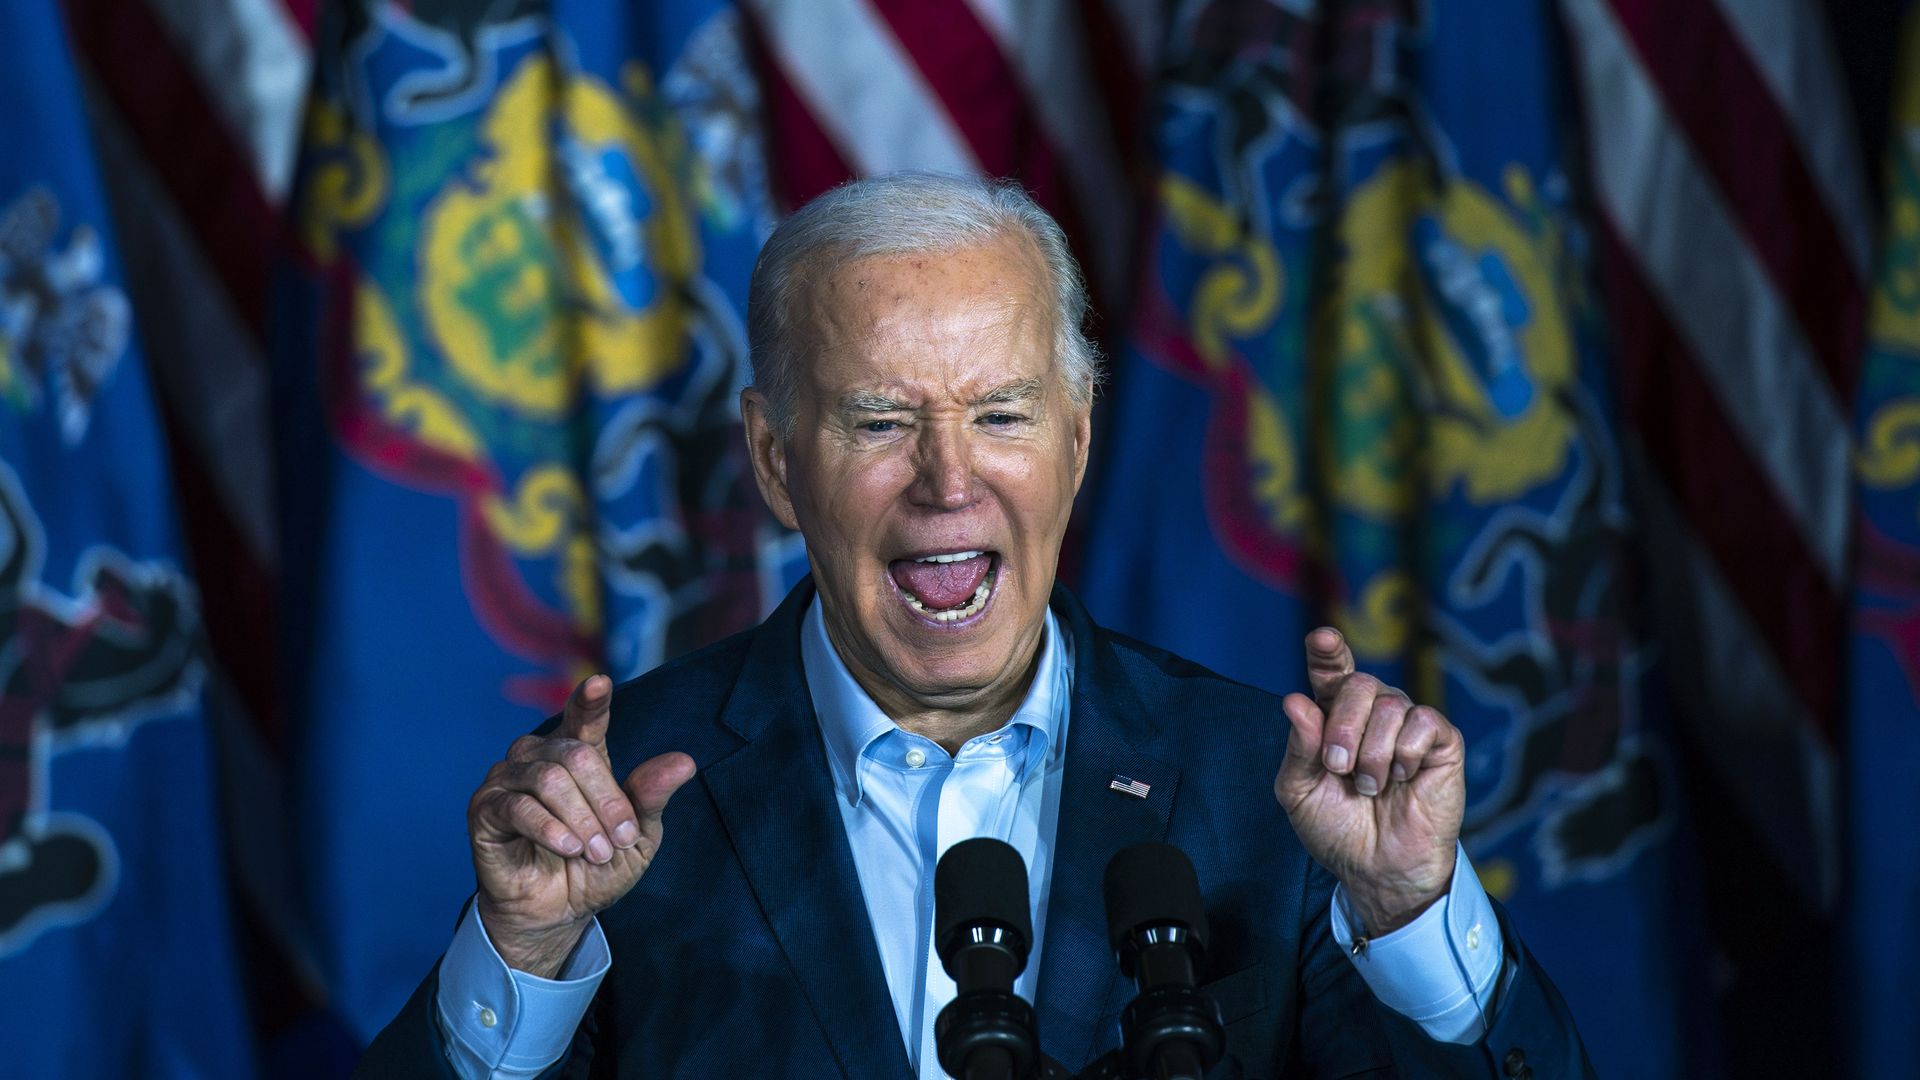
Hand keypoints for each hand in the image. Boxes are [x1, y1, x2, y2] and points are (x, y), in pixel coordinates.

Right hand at [467, 674, 694, 976]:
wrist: (559, 912)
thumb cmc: (597, 867)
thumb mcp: (637, 837)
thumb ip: (651, 798)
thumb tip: (684, 762)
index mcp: (579, 754)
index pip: (585, 717)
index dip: (591, 700)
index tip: (600, 683)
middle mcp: (539, 757)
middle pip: (575, 755)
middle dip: (606, 800)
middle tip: (619, 840)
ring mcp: (507, 779)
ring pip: (548, 778)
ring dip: (581, 819)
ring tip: (595, 852)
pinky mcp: (484, 809)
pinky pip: (518, 807)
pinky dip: (550, 828)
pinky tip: (568, 847)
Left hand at [1273, 628, 1464, 936]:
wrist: (1376, 868)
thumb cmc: (1336, 829)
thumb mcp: (1299, 792)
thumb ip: (1298, 747)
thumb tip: (1294, 700)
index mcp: (1333, 718)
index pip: (1331, 671)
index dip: (1327, 651)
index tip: (1322, 638)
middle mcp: (1371, 714)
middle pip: (1359, 683)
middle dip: (1343, 727)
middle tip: (1339, 767)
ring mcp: (1407, 725)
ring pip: (1390, 703)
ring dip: (1373, 751)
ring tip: (1370, 786)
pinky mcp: (1442, 742)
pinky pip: (1425, 721)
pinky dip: (1406, 752)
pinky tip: (1403, 776)